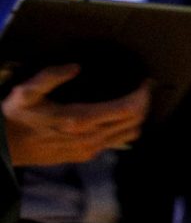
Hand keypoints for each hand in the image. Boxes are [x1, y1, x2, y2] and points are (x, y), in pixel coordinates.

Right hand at [3, 66, 147, 166]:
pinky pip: (117, 142)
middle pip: (134, 121)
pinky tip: (119, 115)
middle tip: (142, 87)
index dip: (142, 94)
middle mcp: (89, 138)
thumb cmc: (16, 117)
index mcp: (79, 120)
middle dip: (144, 103)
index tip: (143, 81)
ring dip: (138, 116)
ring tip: (135, 99)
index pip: (127, 109)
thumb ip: (50, 76)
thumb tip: (75, 67)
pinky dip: (126, 128)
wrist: (5, 148)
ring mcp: (89, 149)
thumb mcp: (27, 92)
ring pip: (130, 134)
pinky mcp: (86, 155)